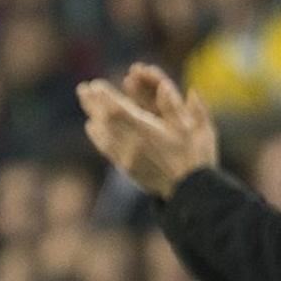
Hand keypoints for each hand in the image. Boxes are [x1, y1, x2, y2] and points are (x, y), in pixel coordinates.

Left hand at [77, 68, 217, 198]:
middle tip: (83, 88)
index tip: (96, 85)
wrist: (190, 194)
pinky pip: (106, 149)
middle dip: (93, 103)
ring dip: (93, 116)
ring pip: (103, 135)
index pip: (118, 111)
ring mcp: (127, 160)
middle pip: (105, 121)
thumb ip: (177, 106)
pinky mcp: (127, 169)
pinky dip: (97, 135)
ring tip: (86, 102)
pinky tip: (92, 127)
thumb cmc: (197, 159)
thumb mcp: (197, 128)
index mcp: (147, 133)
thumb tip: (165, 86)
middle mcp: (132, 146)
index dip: (105, 97)